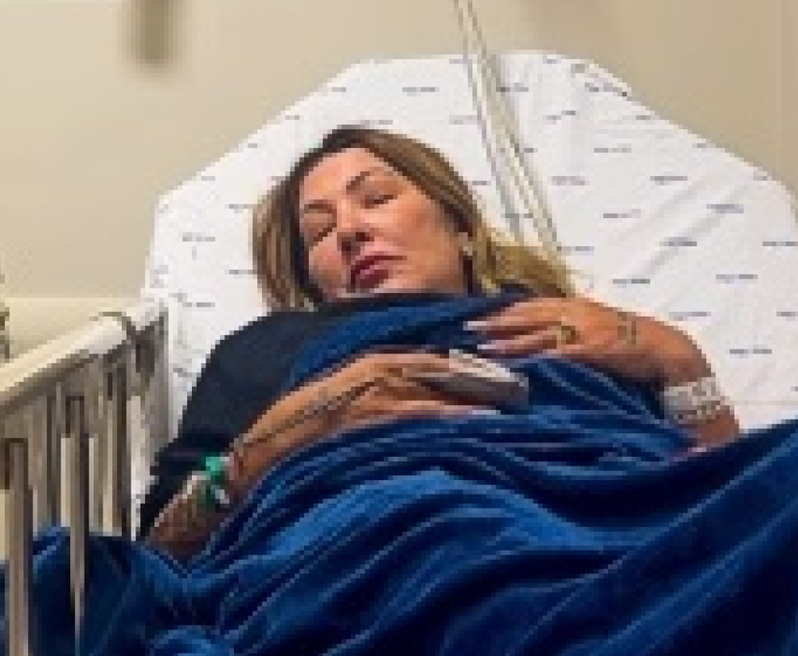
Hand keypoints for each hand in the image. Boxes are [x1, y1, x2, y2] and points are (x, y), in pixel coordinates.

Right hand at [228, 350, 490, 493]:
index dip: (468, 363)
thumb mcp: (349, 397)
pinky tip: (481, 421)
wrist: (275, 439)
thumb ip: (380, 392)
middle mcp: (378, 369)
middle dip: (483, 373)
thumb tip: (418, 399)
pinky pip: (421, 412)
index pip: (431, 358)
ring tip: (515, 400)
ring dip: (477, 392)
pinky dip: (452, 414)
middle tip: (522, 382)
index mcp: (373, 363)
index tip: (502, 367)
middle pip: (442, 366)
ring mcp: (376, 391)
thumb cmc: (311, 423)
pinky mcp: (373, 414)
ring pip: (438, 386)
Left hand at [466, 297, 701, 384]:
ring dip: (513, 341)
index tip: (477, 316)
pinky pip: (566, 353)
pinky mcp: (597, 349)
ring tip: (488, 347)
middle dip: (499, 322)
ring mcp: (587, 330)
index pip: (531, 305)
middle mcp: (577, 313)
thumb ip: (565, 325)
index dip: (503, 311)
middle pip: (529, 315)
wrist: (664, 348)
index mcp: (574, 305)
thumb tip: (534, 333)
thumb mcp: (592, 324)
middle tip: (470, 328)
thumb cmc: (625, 339)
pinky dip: (544, 358)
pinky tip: (526, 364)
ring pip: (542, 333)